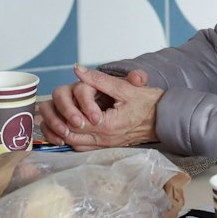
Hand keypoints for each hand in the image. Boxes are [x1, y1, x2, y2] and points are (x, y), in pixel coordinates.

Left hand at [42, 66, 160, 148]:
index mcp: (108, 125)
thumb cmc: (148, 103)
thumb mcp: (125, 87)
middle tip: (52, 108)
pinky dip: (72, 138)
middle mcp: (104, 139)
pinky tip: (68, 127)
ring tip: (56, 116)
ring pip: (74, 143)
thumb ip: (99, 79)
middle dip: (58, 122)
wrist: (164, 118)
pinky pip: (83, 147)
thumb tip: (78, 70)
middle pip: (70, 135)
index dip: (66, 110)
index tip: (63, 98)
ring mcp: (105, 145)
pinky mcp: (106, 146)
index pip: (75, 121)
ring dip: (62, 132)